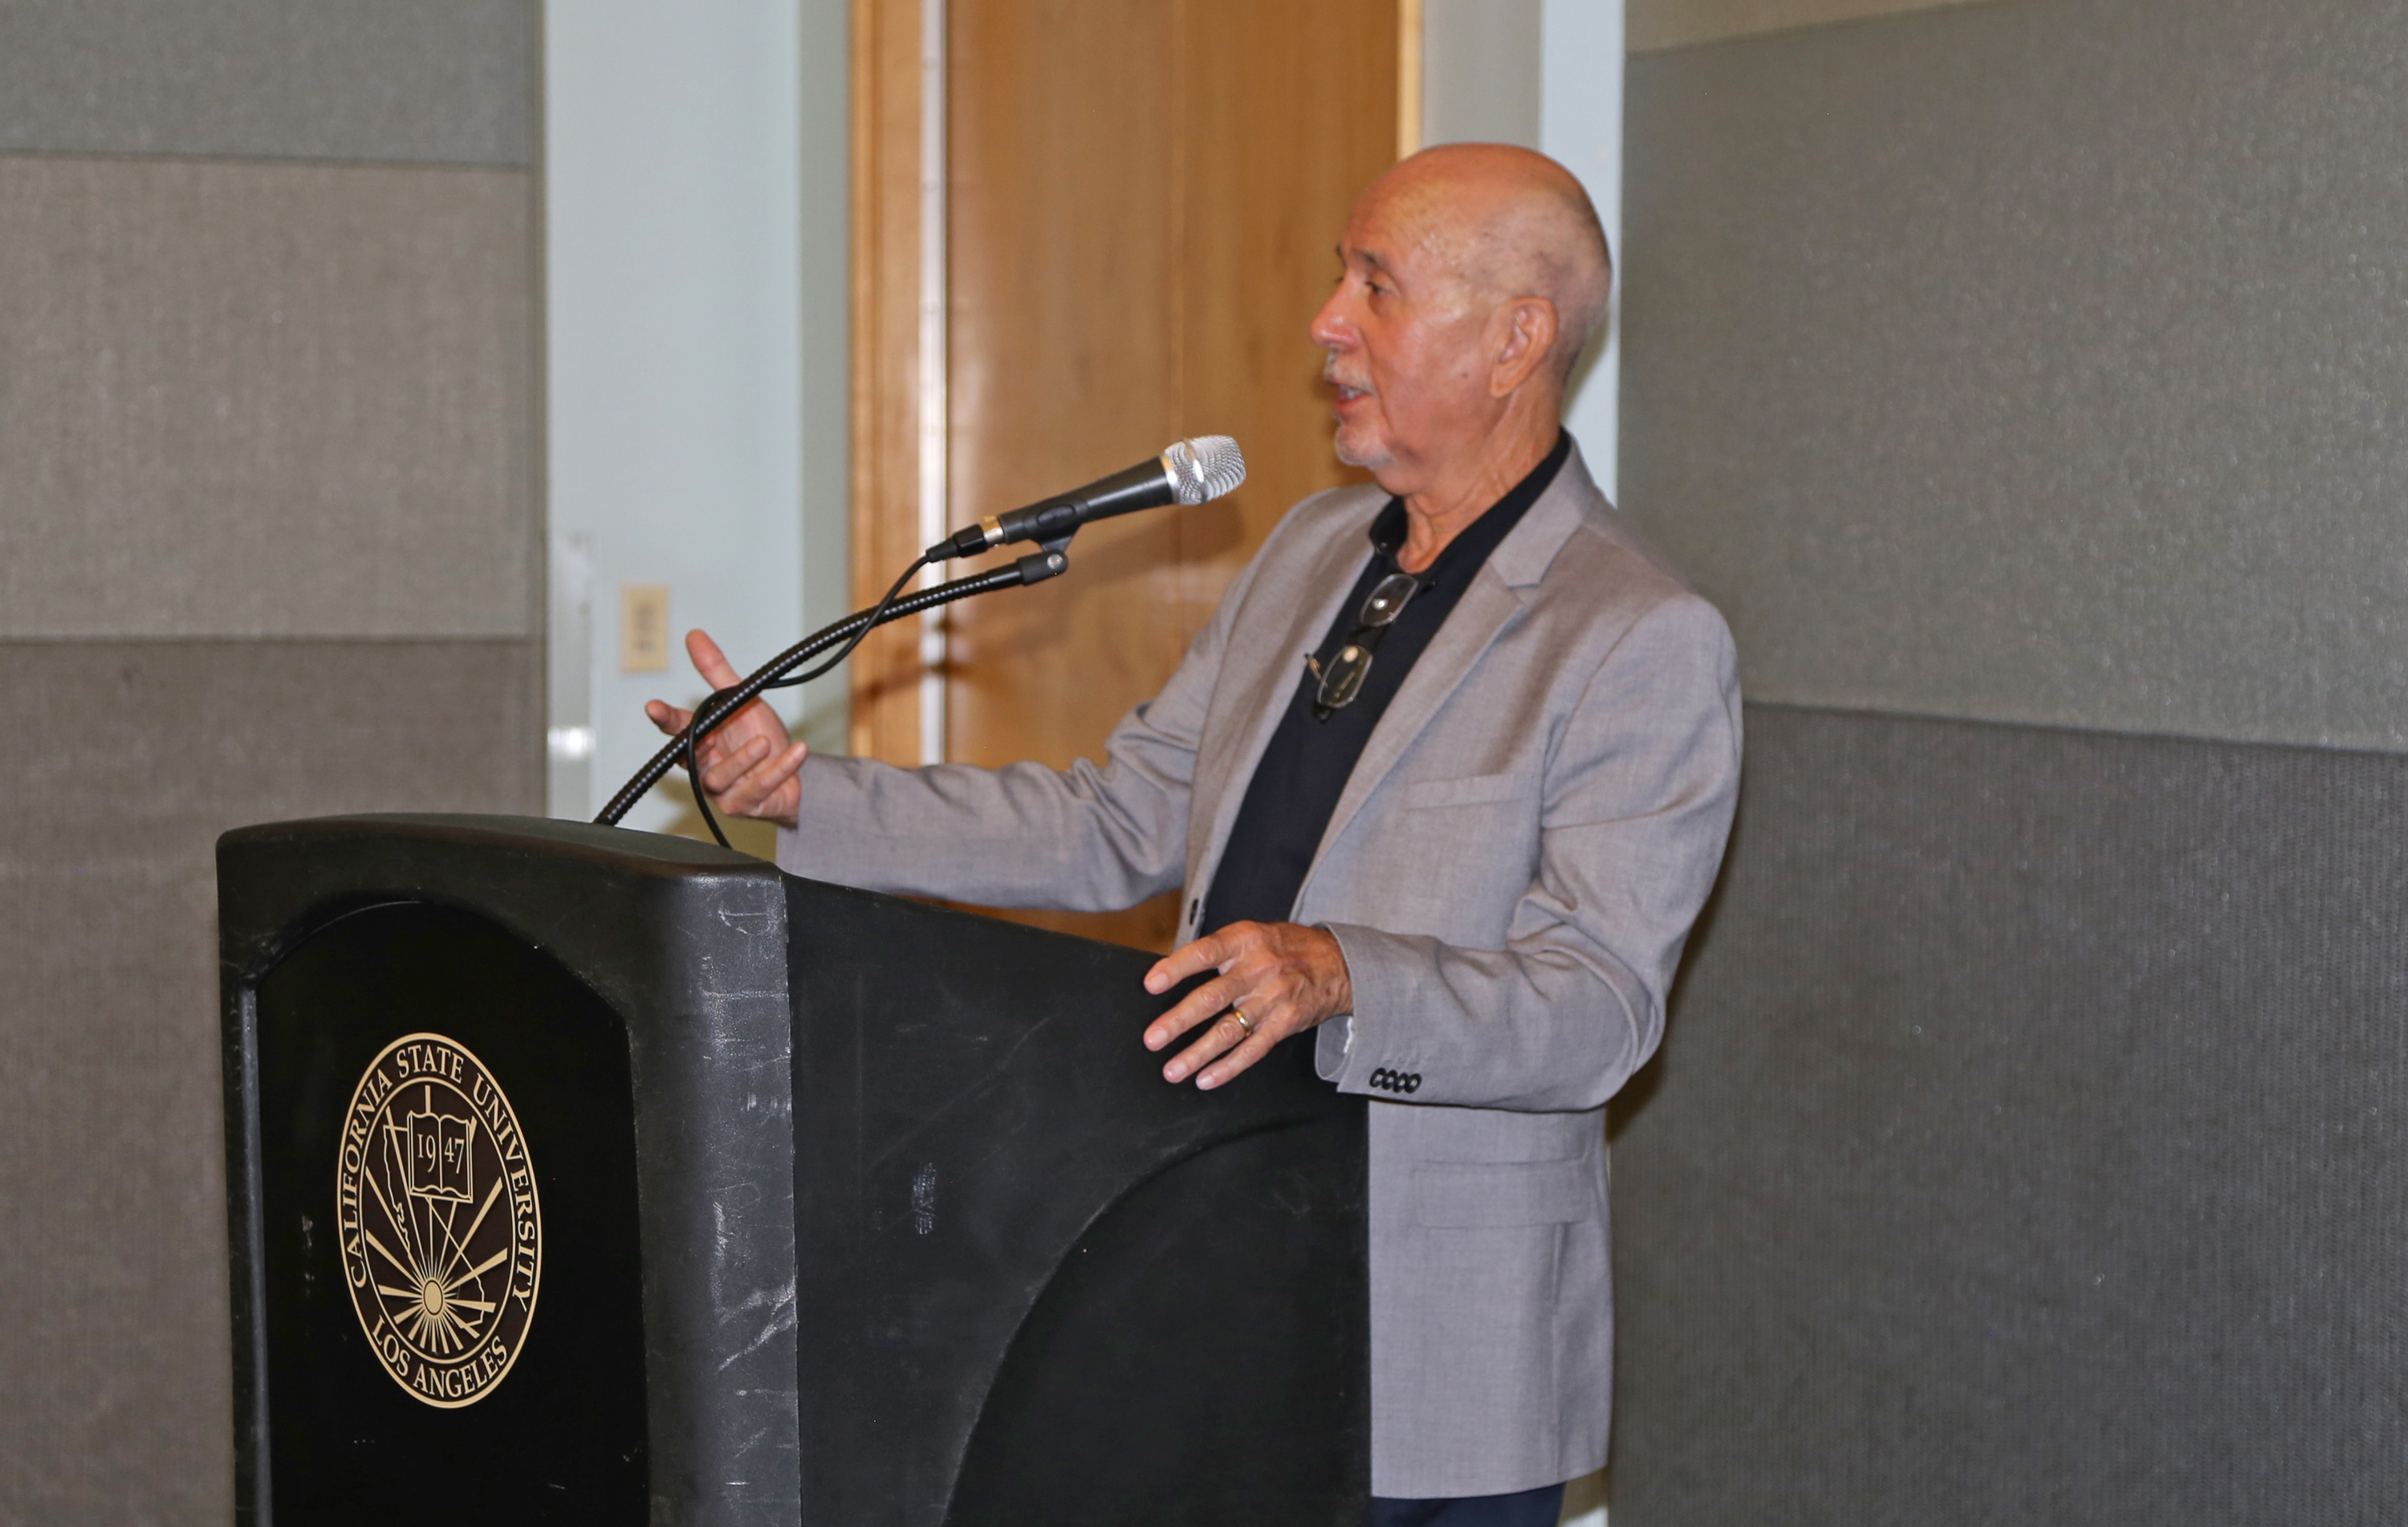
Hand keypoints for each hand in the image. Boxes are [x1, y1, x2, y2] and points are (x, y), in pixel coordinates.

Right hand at [643, 629, 809, 828]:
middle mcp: (705, 765)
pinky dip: (779, 769)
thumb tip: (694, 636)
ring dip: (745, 759)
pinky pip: (757, 789)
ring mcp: (722, 789)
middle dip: (698, 745)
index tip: (653, 707)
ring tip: (765, 742)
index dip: (664, 718)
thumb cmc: (761, 737)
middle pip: (690, 756)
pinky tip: (797, 752)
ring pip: (722, 777)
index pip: (677, 727)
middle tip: (711, 731)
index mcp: (701, 738)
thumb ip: (716, 672)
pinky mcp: (744, 805)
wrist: (793, 774)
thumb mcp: (742, 699)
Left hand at [1141, 921, 1352, 1089]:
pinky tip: (1206, 1078)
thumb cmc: (1286, 948)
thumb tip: (1171, 971)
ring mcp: (1273, 999)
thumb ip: (1219, 952)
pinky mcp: (1285, 1023)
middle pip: (1212, 998)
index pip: (1204, 953)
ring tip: (1173, 1070)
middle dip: (1178, 1020)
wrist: (1339, 963)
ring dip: (1197, 1053)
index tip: (1151, 984)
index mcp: (1245, 941)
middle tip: (1153, 1038)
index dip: (1176, 968)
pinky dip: (1228, 1067)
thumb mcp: (1254, 935)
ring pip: (1229, 1030)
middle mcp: (1258, 969)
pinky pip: (1253, 1050)